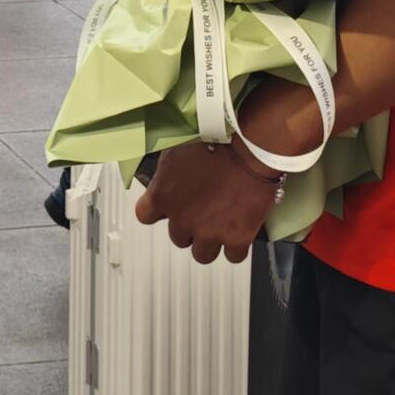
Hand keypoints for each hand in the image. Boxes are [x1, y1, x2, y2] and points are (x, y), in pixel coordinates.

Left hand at [136, 138, 278, 265]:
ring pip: (202, 254)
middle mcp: (182, 219)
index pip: (145, 216)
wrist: (249, 147)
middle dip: (188, 226)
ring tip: (220, 225)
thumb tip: (165, 177)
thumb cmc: (214, 139)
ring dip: (209, 242)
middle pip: (178, 238)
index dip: (157, 211)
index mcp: (162, 196)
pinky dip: (236, 247)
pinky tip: (240, 232)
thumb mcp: (176, 149)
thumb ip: (166, 172)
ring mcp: (209, 232)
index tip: (167, 206)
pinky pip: (233, 256)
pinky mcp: (237, 238)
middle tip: (202, 210)